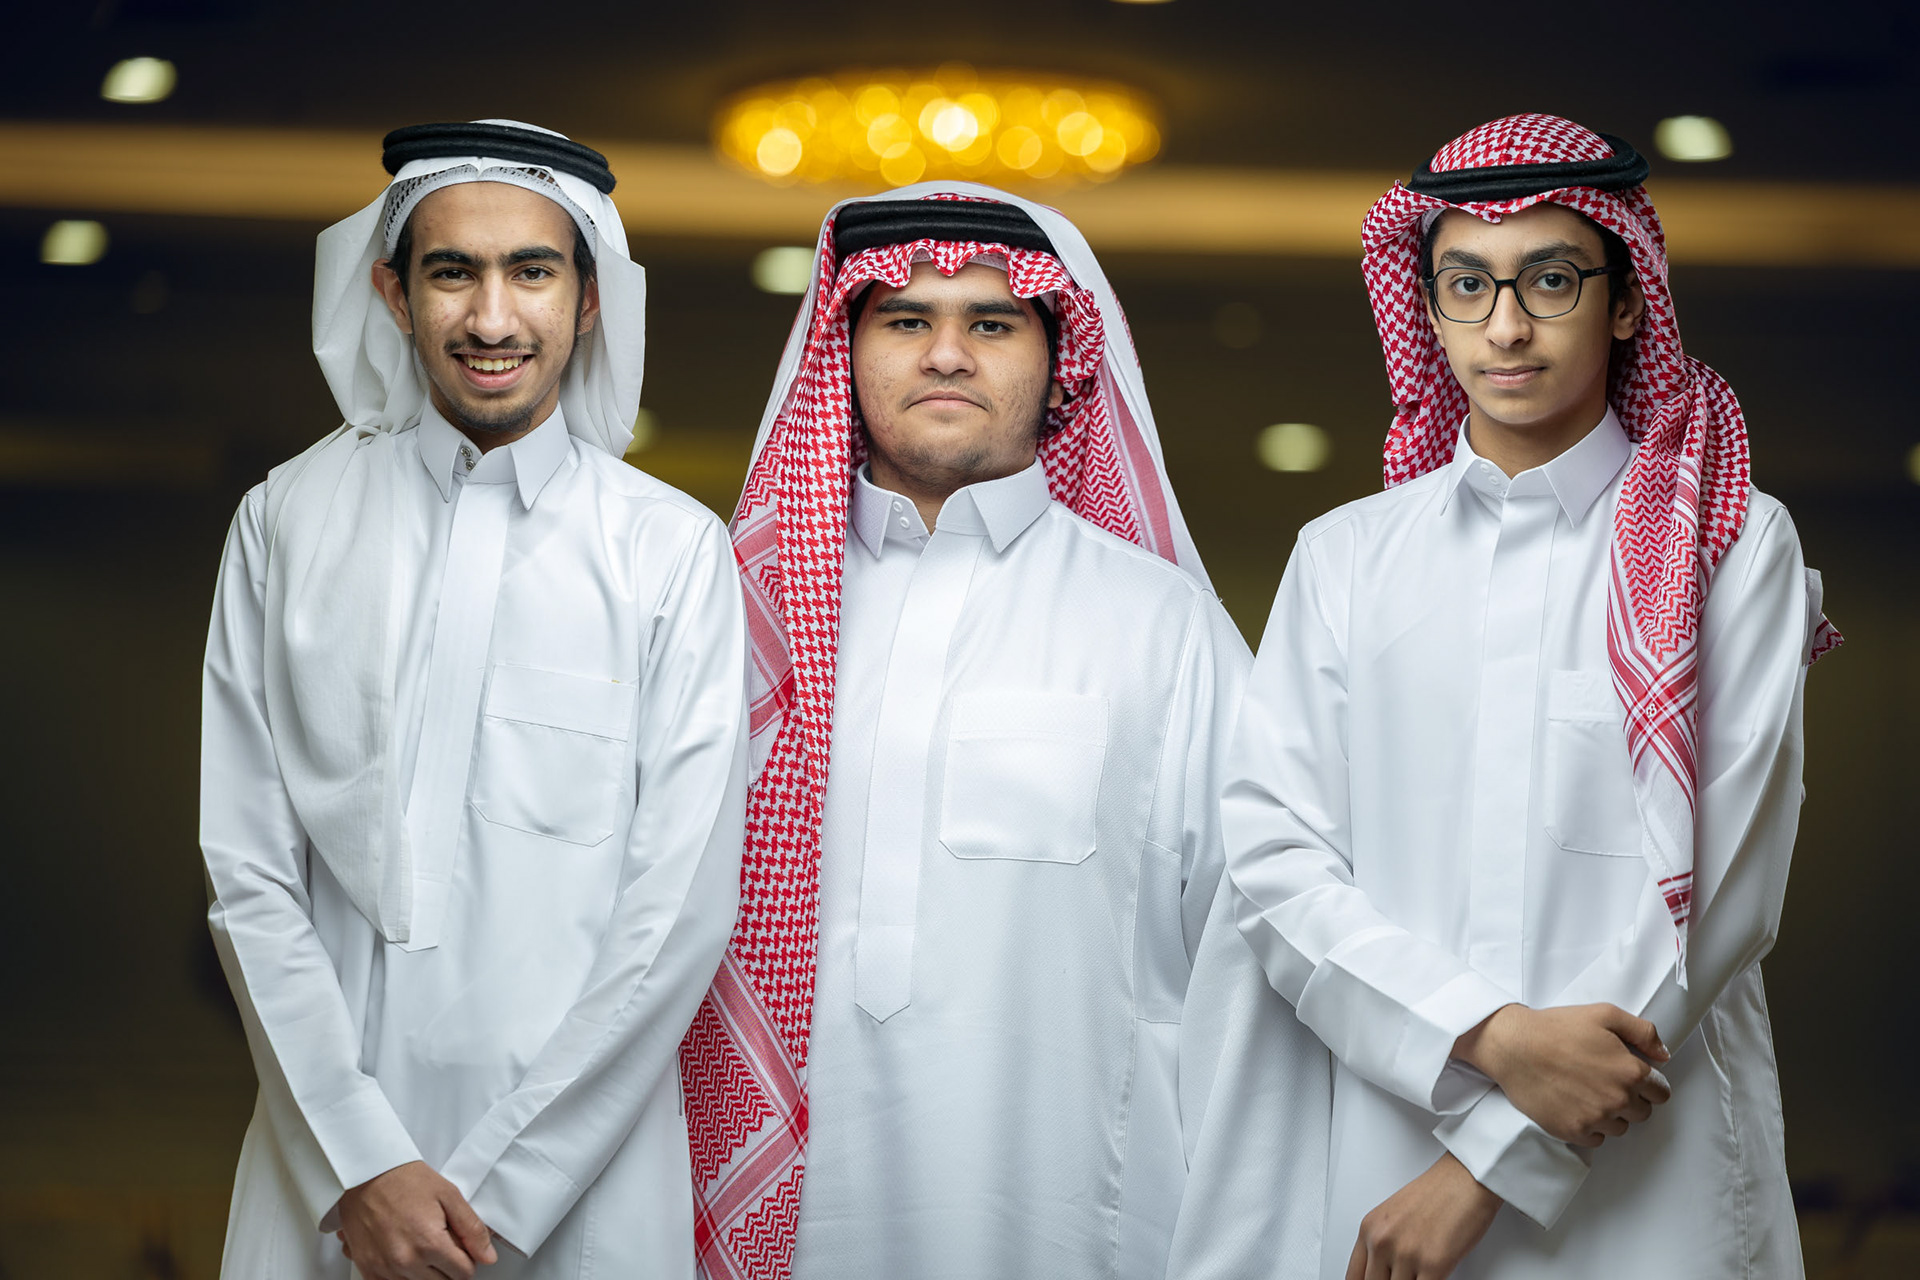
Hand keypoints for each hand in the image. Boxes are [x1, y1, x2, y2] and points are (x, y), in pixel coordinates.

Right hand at [335, 1161, 496, 1279]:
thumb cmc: (404, 1180)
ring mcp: (384, 1269)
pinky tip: (404, 1254)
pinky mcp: (368, 1270)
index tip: (460, 1246)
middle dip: (448, 1267)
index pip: (464, 1274)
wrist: (365, 1175)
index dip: (467, 1259)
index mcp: (429, 1244)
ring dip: (426, 1272)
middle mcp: (406, 1262)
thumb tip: (488, 1257)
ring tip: (420, 1245)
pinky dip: (403, 1275)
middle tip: (440, 1243)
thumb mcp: (448, 1195)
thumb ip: (472, 1228)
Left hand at [1346, 1152, 1500, 1279]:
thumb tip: (1382, 1271)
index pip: (1354, 1276)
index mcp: (1370, 1229)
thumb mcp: (1394, 1215)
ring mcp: (1406, 1255)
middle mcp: (1383, 1242)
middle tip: (1404, 1277)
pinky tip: (1433, 1278)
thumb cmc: (1438, 1192)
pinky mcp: (1434, 1265)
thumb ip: (1383, 1244)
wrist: (1467, 1178)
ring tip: (1419, 1275)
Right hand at [1454, 1003, 1670, 1145]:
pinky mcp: (1573, 1131)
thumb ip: (1643, 1032)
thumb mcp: (1604, 1014)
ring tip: (1587, 1092)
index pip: (1661, 1092)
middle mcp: (1618, 1099)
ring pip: (1620, 1128)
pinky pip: (1596, 1139)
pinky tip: (1575, 1104)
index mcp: (1631, 1071)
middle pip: (1643, 1113)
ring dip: (1610, 1114)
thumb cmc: (1556, 1028)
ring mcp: (1596, 1118)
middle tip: (1604, 1081)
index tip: (1629, 1076)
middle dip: (1630, 1098)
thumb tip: (1664, 1055)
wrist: (1513, 1046)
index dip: (1648, 1083)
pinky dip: (1589, 1126)